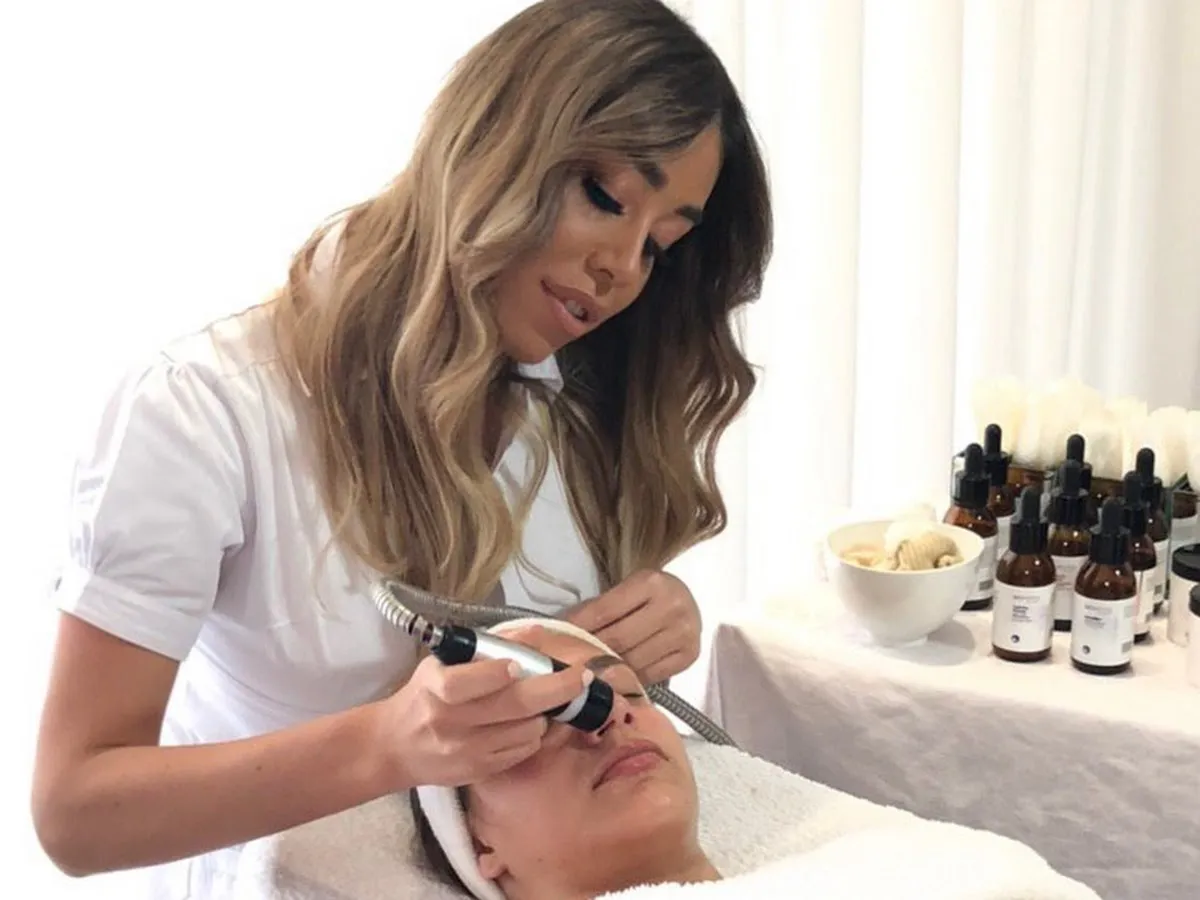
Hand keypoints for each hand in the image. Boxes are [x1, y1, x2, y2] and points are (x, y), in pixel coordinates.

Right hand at [380, 627, 593, 787]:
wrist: (395, 748)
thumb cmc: (424, 696)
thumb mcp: (443, 663)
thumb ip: (488, 647)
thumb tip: (535, 632)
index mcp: (435, 689)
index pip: (465, 684)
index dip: (495, 673)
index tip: (521, 664)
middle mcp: (450, 722)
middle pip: (512, 707)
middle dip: (555, 690)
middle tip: (582, 676)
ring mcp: (466, 752)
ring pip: (526, 731)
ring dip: (546, 713)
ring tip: (544, 701)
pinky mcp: (479, 772)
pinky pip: (523, 751)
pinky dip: (534, 734)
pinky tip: (527, 723)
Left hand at [565, 570, 700, 684]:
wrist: (688, 600)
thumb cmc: (649, 594)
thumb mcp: (626, 589)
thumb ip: (599, 609)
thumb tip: (561, 631)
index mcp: (652, 583)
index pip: (605, 611)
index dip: (578, 627)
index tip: (556, 639)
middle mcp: (672, 607)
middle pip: (619, 639)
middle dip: (591, 652)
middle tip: (568, 664)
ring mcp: (685, 633)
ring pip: (634, 661)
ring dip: (609, 669)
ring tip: (589, 674)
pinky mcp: (690, 656)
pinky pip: (651, 674)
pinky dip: (631, 678)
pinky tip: (617, 677)